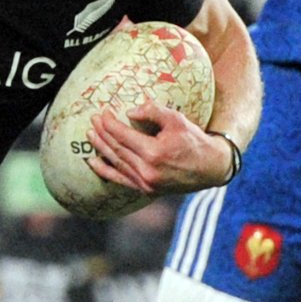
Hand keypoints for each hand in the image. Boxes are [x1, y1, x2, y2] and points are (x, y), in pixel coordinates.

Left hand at [85, 103, 231, 195]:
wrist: (210, 168)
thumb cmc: (194, 140)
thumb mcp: (177, 120)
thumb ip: (153, 112)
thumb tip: (129, 111)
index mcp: (155, 153)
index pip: (124, 136)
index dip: (110, 124)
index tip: (103, 112)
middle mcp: (148, 171)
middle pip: (117, 149)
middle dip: (102, 133)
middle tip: (92, 120)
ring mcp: (146, 183)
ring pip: (116, 164)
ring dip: (101, 148)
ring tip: (90, 135)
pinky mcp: (146, 190)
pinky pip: (120, 180)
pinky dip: (105, 171)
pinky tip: (93, 162)